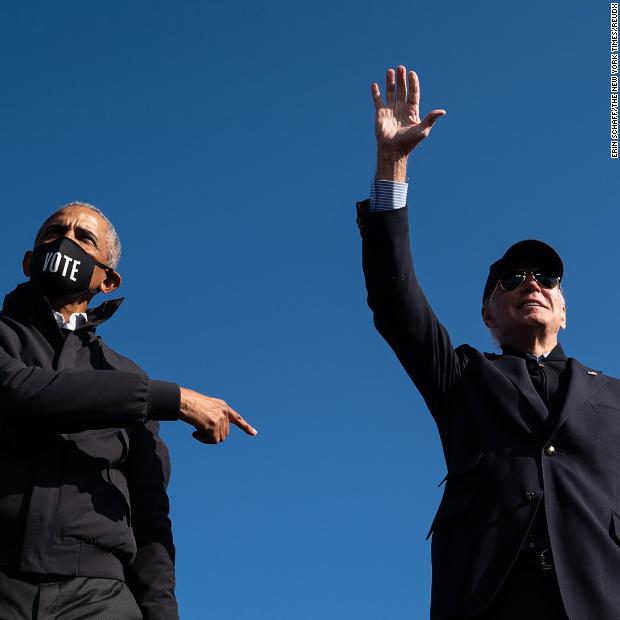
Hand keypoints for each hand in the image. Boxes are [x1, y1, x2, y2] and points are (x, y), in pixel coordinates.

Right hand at [179, 387, 256, 443]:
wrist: (184, 401)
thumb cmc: (190, 404)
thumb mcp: (207, 408)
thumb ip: (215, 417)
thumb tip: (218, 435)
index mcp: (223, 406)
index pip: (237, 417)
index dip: (245, 426)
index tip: (254, 433)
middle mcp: (224, 412)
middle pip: (225, 433)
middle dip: (213, 435)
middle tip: (200, 430)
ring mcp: (219, 419)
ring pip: (219, 438)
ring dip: (208, 438)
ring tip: (197, 430)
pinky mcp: (213, 425)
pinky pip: (213, 440)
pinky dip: (204, 440)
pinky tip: (195, 433)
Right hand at [372, 65, 445, 180]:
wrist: (393, 150)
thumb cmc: (409, 142)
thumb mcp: (423, 130)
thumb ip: (431, 119)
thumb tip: (443, 111)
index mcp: (412, 111)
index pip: (413, 93)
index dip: (413, 83)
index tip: (412, 73)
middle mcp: (402, 108)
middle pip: (402, 90)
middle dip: (402, 79)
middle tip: (401, 68)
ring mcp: (391, 110)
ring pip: (390, 92)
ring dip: (390, 81)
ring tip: (390, 70)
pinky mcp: (380, 114)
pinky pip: (377, 101)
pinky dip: (376, 93)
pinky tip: (375, 84)